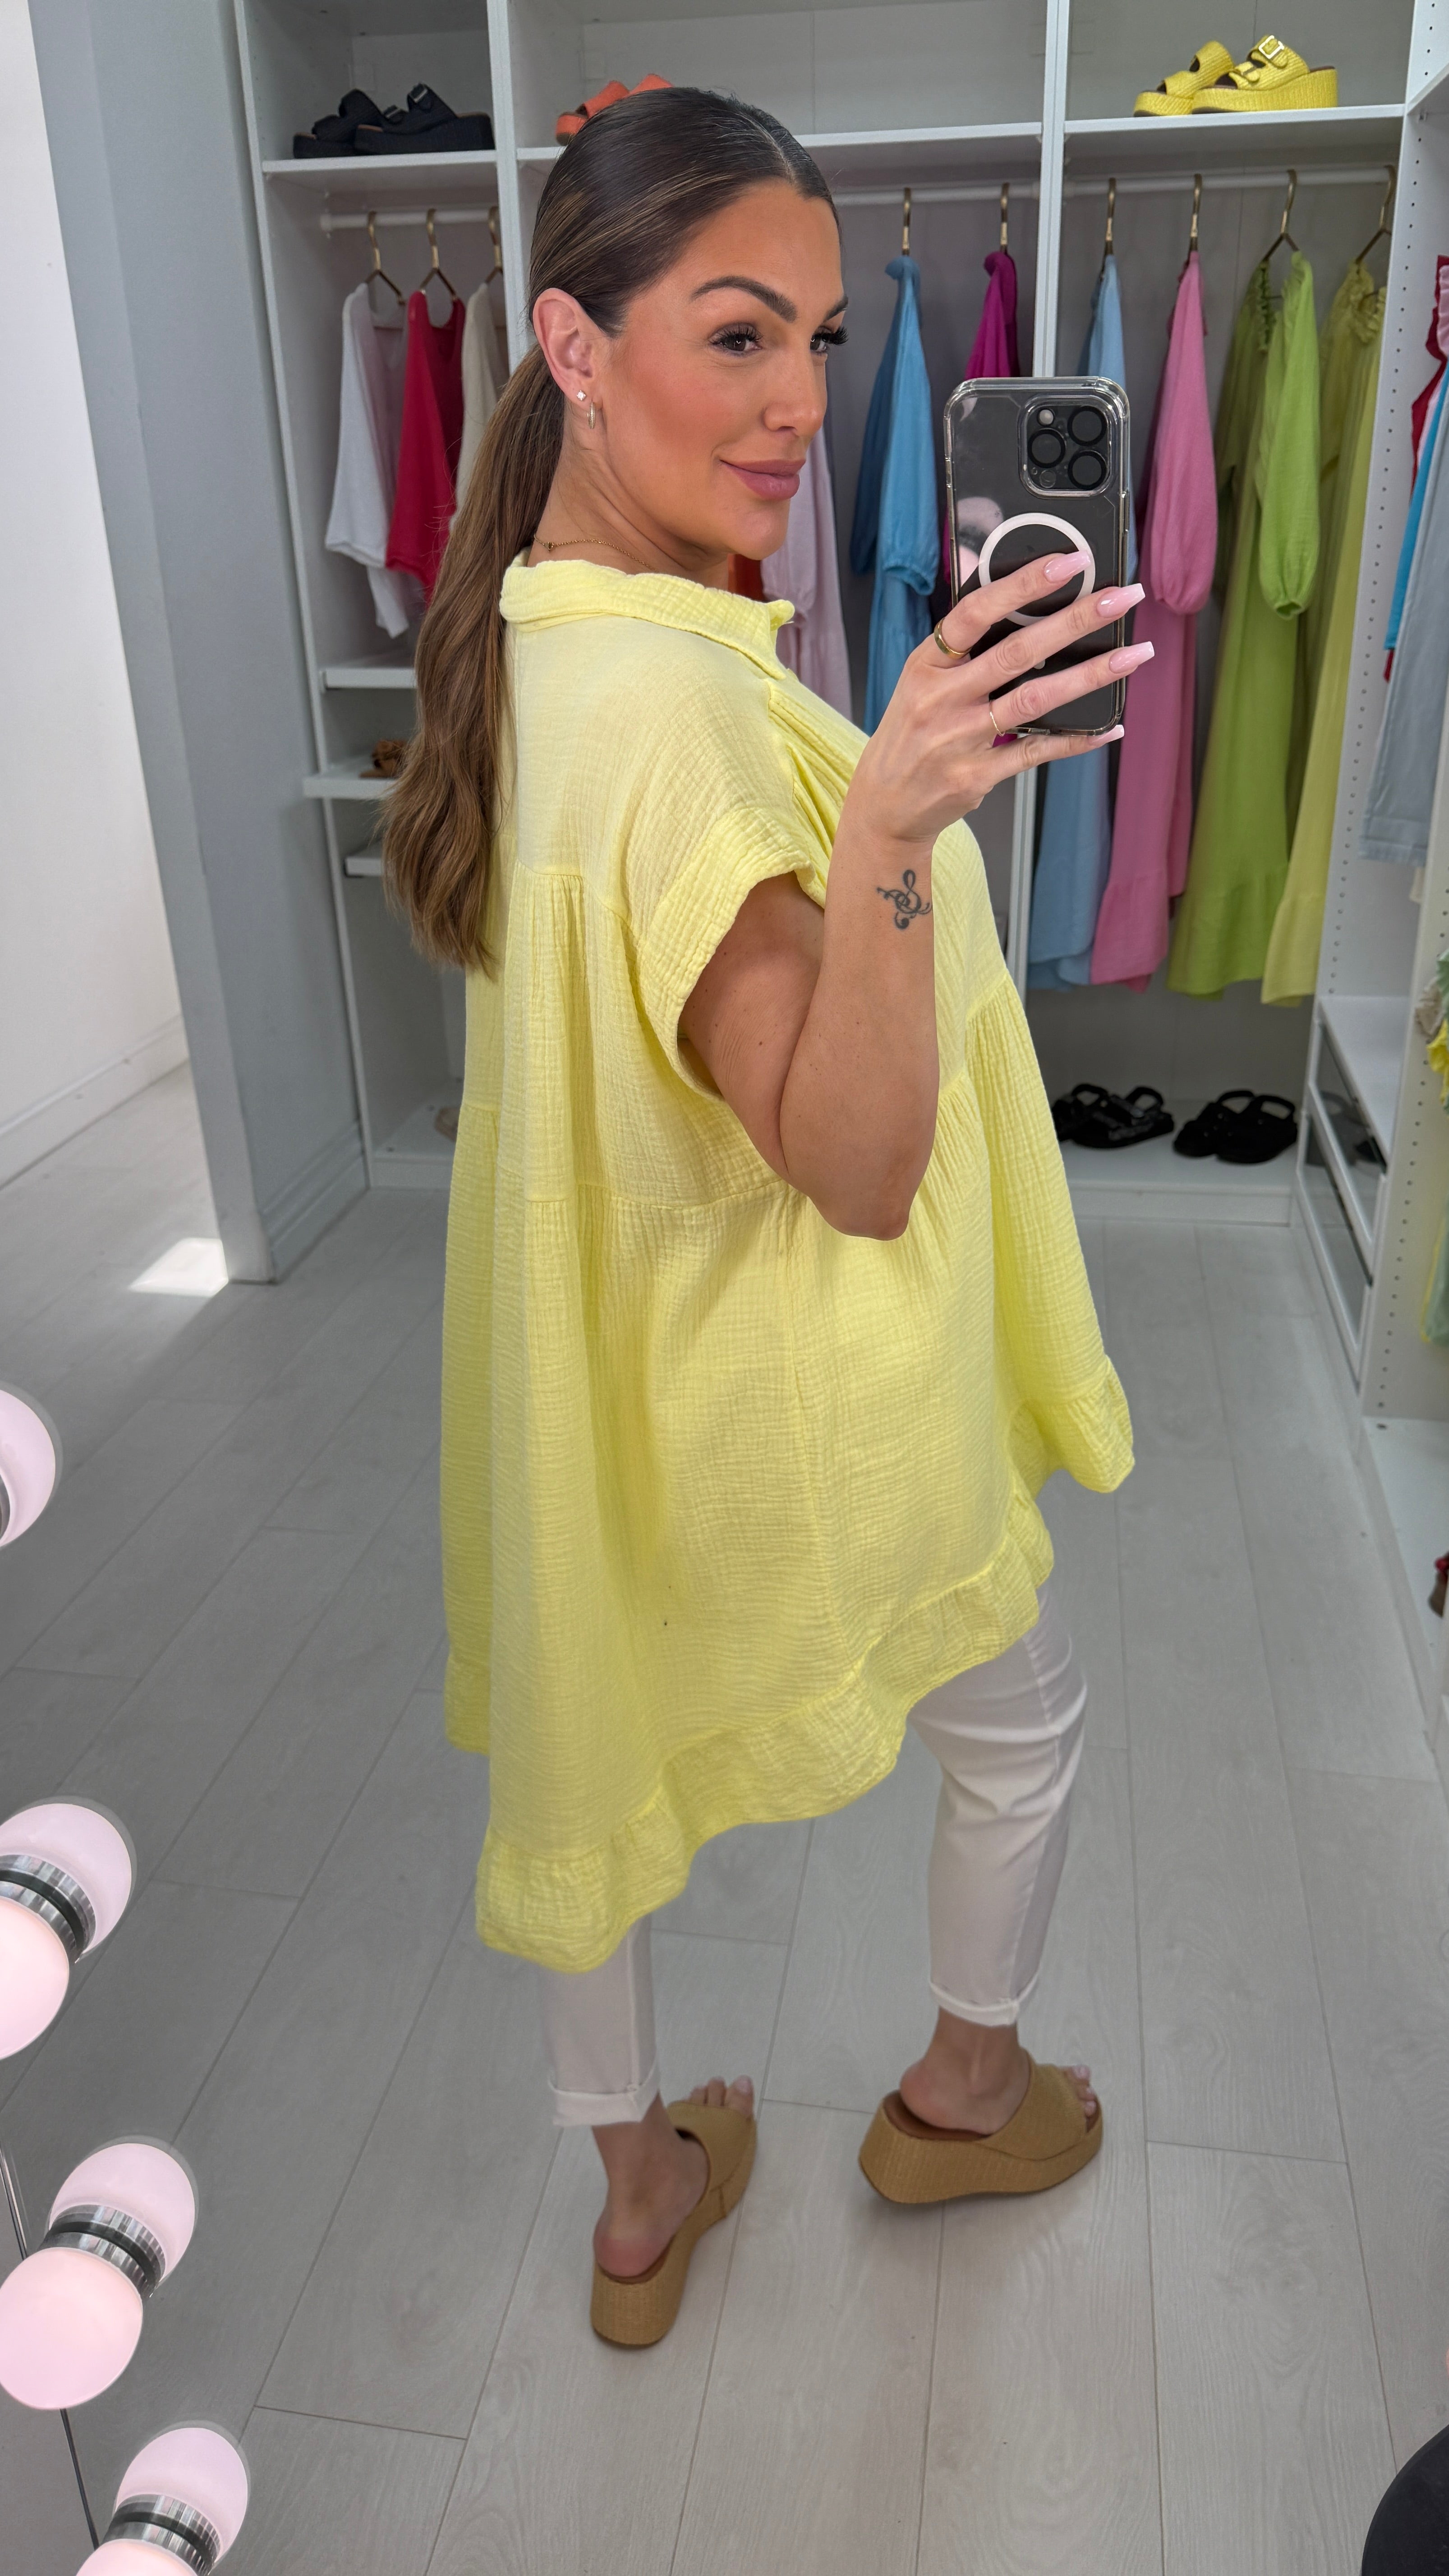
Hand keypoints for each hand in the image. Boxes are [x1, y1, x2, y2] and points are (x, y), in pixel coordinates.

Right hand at [844, 554, 1149, 855]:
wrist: (886, 804)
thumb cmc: (911, 732)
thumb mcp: (920, 678)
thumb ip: (960, 641)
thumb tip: (997, 581)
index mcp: (926, 664)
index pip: (975, 613)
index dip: (1023, 585)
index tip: (1068, 562)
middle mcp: (942, 699)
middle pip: (1017, 652)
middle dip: (1075, 620)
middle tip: (1120, 598)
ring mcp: (960, 739)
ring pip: (1035, 700)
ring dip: (1091, 675)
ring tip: (1134, 654)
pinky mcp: (978, 776)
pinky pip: (1037, 752)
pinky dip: (1077, 739)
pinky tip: (1110, 726)